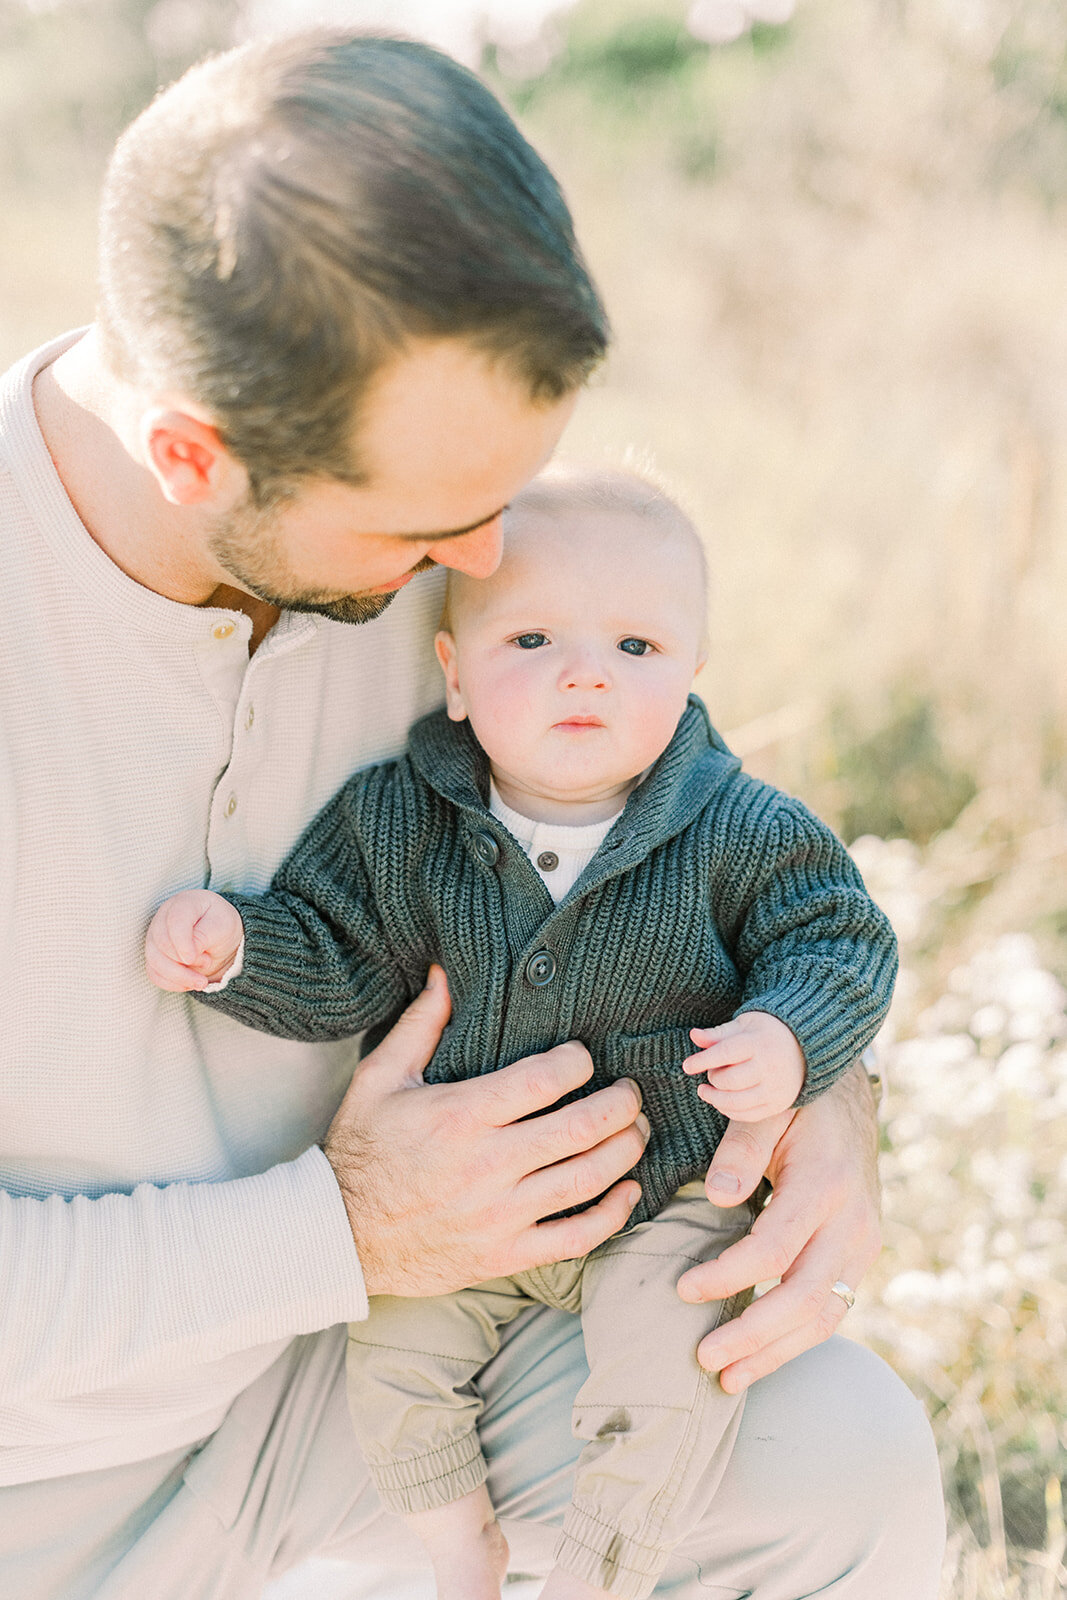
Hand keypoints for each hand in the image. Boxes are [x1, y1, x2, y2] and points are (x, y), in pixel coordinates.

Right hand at [145, 889, 243, 990]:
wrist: (218, 937)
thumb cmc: (220, 926)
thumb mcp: (223, 926)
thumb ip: (205, 936)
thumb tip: (187, 954)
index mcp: (184, 903)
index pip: (175, 921)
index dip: (183, 943)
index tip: (196, 959)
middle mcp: (163, 918)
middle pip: (162, 944)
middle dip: (185, 962)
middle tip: (207, 962)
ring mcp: (155, 937)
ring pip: (155, 961)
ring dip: (179, 977)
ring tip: (201, 982)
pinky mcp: (154, 955)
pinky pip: (154, 973)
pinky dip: (172, 983)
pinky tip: (189, 984)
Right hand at [324, 965, 648, 1296]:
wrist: (339, 1235)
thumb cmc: (361, 1150)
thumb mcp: (380, 1077)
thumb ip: (421, 1023)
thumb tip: (445, 970)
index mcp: (461, 1115)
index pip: (546, 1079)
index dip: (579, 1061)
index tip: (583, 1056)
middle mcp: (487, 1165)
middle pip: (583, 1127)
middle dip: (622, 1103)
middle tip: (630, 1090)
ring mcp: (500, 1215)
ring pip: (589, 1179)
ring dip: (627, 1149)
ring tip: (637, 1129)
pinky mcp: (506, 1254)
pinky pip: (577, 1237)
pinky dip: (614, 1213)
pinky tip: (628, 1190)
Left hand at [676, 1062, 879, 1391]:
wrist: (850, 1099)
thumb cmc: (796, 1100)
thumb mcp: (766, 1105)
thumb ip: (741, 1147)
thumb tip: (717, 1195)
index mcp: (825, 1184)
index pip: (774, 1248)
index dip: (727, 1275)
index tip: (682, 1288)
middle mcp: (852, 1222)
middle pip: (804, 1298)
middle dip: (753, 1336)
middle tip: (703, 1358)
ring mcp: (863, 1244)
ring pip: (824, 1316)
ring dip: (775, 1353)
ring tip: (727, 1379)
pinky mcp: (860, 1257)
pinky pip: (832, 1310)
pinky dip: (795, 1340)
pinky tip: (760, 1358)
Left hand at [683, 1010, 804, 1119]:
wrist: (805, 1047)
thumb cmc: (767, 1033)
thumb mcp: (744, 1025)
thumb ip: (718, 1034)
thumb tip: (693, 1036)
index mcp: (759, 1042)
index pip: (725, 1053)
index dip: (702, 1061)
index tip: (687, 1066)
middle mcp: (770, 1067)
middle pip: (729, 1080)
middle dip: (712, 1078)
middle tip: (710, 1072)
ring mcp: (776, 1088)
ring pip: (736, 1101)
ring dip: (715, 1099)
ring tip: (704, 1091)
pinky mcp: (778, 1104)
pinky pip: (748, 1115)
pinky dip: (729, 1110)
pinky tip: (720, 1101)